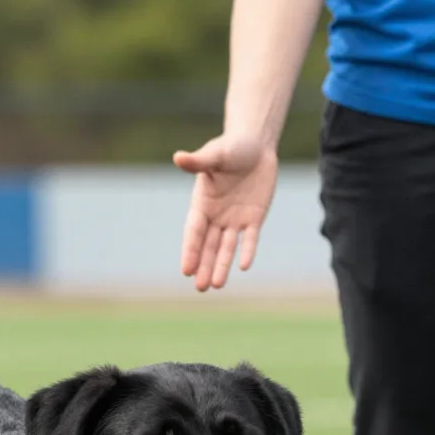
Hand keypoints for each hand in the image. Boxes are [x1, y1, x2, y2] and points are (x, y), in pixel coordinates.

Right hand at [173, 133, 278, 291]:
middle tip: (200, 288)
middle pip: (208, 246)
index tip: (186, 270)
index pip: (194, 232)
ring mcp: (234, 220)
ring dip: (221, 266)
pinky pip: (249, 239)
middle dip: (204, 266)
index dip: (190, 250)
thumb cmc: (231, 147)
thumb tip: (178, 157)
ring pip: (226, 248)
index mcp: (202, 203)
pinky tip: (243, 267)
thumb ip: (199, 162)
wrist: (256, 146)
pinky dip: (247, 252)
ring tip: (217, 286)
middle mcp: (216, 216)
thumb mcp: (216, 155)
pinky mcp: (253, 219)